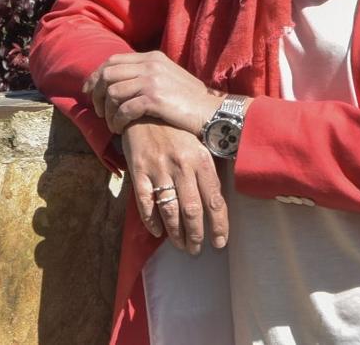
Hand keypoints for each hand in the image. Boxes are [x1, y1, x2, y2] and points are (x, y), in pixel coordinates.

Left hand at [83, 51, 224, 134]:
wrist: (213, 112)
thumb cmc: (191, 101)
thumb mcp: (170, 79)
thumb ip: (148, 76)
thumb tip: (123, 83)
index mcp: (152, 57)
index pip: (113, 61)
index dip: (96, 76)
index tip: (89, 91)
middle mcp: (150, 64)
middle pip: (107, 74)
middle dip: (97, 93)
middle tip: (97, 110)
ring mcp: (152, 80)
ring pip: (112, 92)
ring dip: (107, 111)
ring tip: (111, 123)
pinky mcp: (155, 98)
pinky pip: (124, 109)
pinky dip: (117, 120)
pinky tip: (120, 129)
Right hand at [122, 119, 228, 254]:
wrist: (144, 110)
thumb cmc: (175, 129)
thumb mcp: (198, 142)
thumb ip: (208, 168)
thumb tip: (219, 201)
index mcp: (200, 159)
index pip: (214, 200)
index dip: (219, 225)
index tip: (220, 242)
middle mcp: (181, 165)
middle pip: (192, 210)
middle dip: (196, 235)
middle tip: (196, 249)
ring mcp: (158, 169)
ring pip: (170, 211)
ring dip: (176, 234)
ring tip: (181, 246)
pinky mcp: (138, 171)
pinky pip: (146, 203)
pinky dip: (152, 221)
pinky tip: (158, 231)